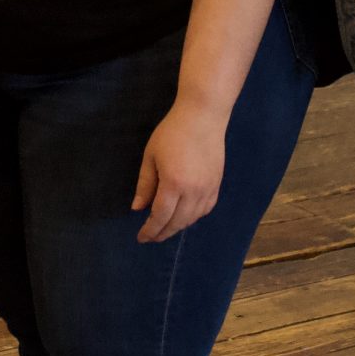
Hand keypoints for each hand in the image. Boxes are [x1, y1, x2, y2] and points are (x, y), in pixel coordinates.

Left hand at [132, 98, 226, 243]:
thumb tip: (138, 208)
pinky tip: (184, 216)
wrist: (203, 117)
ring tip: (165, 228)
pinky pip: (205, 210)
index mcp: (173, 184)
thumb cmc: (172, 133)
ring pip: (192, 219)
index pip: (160, 217)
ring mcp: (208, 189)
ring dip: (177, 227)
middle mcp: (193, 192)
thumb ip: (145, 185)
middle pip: (177, 223)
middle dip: (162, 233)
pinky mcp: (216, 185)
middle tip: (151, 237)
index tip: (141, 238)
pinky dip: (193, 217)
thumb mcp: (151, 156)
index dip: (150, 230)